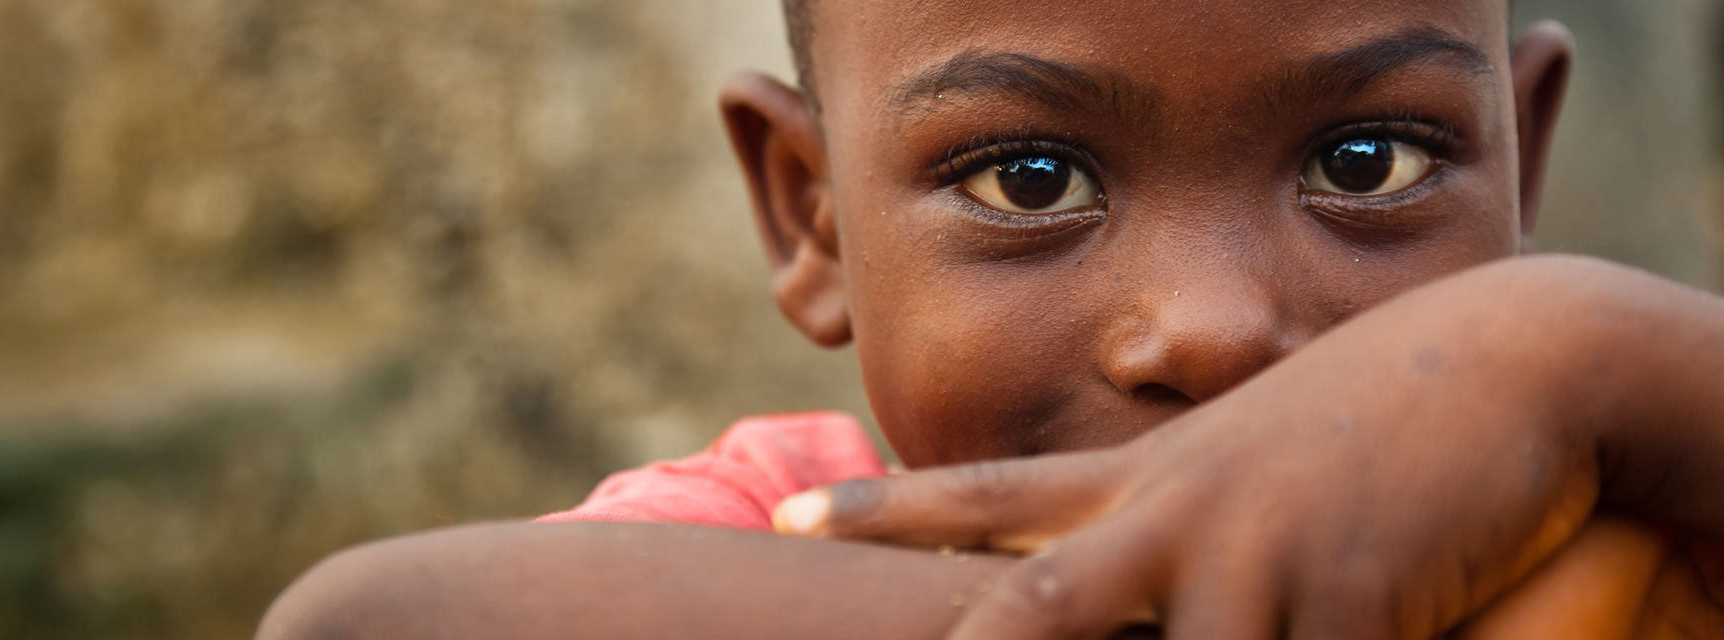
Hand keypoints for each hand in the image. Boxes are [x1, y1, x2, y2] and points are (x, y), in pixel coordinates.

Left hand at [776, 260, 1628, 639]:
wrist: (1507, 361)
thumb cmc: (1362, 422)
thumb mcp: (1242, 460)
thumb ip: (1164, 516)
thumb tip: (1105, 565)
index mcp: (1141, 481)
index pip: (986, 493)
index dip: (884, 513)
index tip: (787, 522)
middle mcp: (1178, 515)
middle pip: (1032, 609)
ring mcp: (1260, 556)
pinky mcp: (1355, 597)